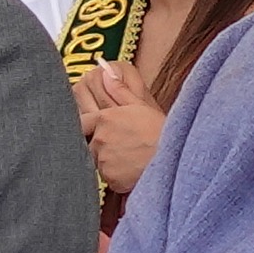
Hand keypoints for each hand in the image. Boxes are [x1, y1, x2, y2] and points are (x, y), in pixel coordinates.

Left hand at [71, 59, 165, 194]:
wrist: (172, 157)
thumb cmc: (160, 130)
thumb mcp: (142, 105)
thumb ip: (120, 91)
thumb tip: (106, 73)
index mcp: (104, 119)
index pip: (81, 122)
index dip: (86, 127)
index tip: (94, 131)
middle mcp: (100, 140)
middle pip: (90, 145)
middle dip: (101, 147)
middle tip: (121, 147)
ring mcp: (103, 160)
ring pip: (99, 162)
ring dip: (110, 162)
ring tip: (130, 159)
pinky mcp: (110, 178)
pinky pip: (109, 178)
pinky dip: (117, 176)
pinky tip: (133, 170)